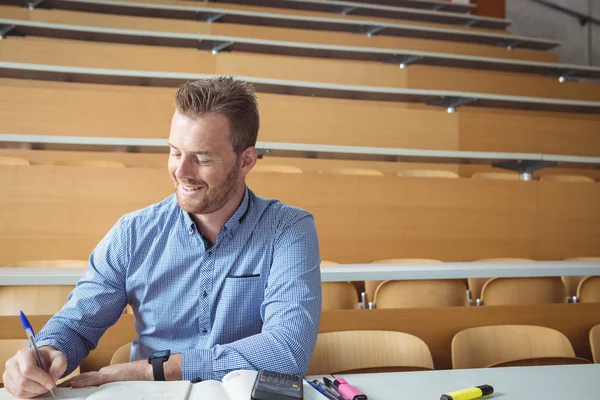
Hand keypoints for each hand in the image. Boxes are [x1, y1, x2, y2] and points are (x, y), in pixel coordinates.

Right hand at [3, 345, 65, 398]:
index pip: (28, 369)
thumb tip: (52, 378)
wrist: (41, 360)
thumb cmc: (48, 359)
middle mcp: (12, 363)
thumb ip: (59, 365)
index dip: (41, 379)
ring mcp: (7, 374)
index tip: (51, 384)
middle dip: (38, 388)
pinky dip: (28, 395)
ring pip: (19, 391)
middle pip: (22, 382)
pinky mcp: (7, 384)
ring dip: (34, 392)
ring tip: (42, 387)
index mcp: (24, 353)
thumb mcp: (59, 358)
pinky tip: (35, 389)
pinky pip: (16, 395)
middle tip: (48, 387)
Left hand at [60, 353, 182, 386]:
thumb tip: (101, 393)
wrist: (148, 372)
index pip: (86, 380)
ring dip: (72, 384)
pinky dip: (82, 382)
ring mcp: (105, 374)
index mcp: (105, 377)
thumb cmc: (138, 380)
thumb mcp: (120, 385)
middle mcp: (103, 374)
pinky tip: (72, 385)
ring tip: (58, 388)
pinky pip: (92, 380)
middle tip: (55, 388)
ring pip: (84, 379)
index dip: (74, 383)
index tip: (64, 388)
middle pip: (82, 379)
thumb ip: (110, 387)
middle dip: (69, 384)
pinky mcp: (109, 376)